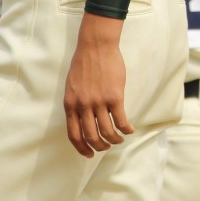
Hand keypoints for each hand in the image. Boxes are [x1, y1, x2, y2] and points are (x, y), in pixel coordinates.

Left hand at [63, 13, 132, 157]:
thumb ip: (76, 103)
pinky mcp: (114, 97)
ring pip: (107, 131)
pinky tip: (129, 130)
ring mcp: (99, 102)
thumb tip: (84, 117)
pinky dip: (125, 128)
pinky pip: (120, 120)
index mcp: (70, 105)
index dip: (82, 147)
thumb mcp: (72, 86)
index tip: (89, 154)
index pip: (74, 134)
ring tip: (119, 139)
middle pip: (91, 136)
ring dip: (114, 139)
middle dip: (100, 146)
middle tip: (106, 147)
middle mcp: (83, 107)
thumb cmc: (84, 63)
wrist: (96, 46)